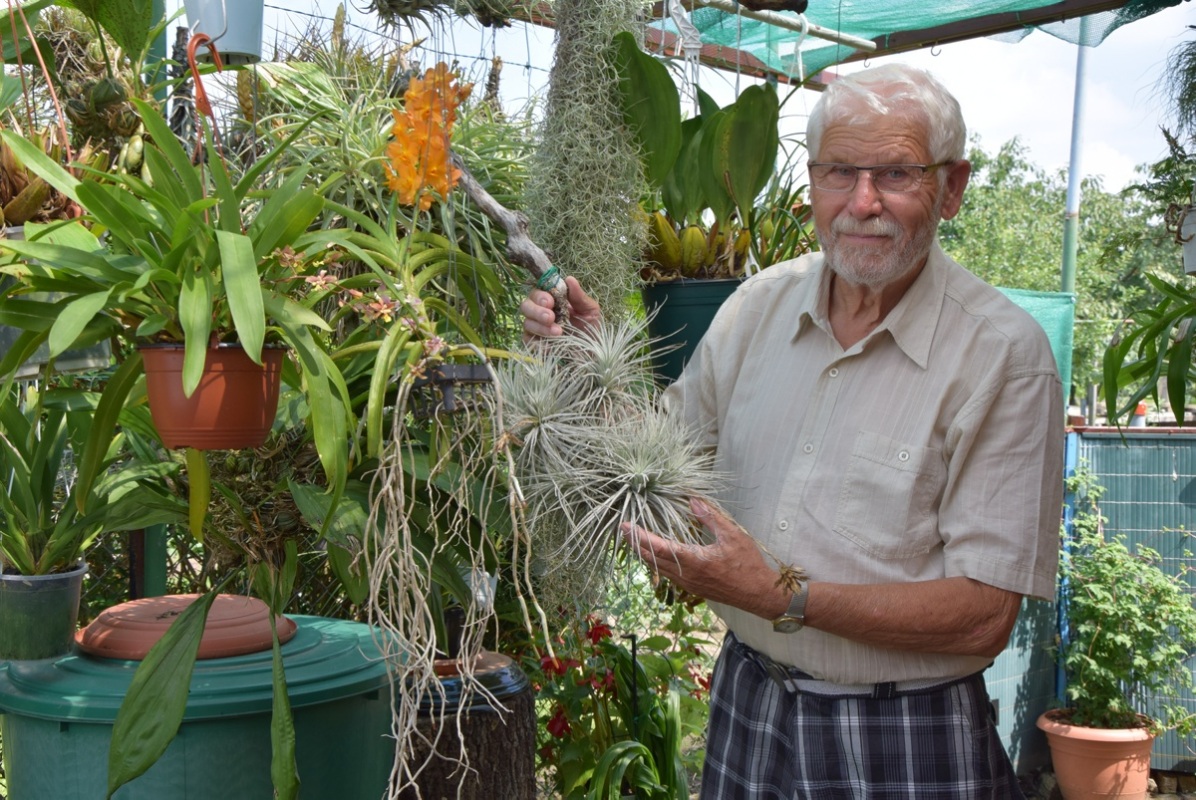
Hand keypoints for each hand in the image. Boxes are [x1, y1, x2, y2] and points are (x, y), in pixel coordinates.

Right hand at [519, 276, 600, 339]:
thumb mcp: (590, 311)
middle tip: (551, 317)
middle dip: (536, 310)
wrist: (593, 353)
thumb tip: (569, 279)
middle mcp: (541, 312)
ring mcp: (536, 329)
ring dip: (540, 327)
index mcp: (553, 300)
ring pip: (526, 323)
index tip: (550, 301)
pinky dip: (538, 342)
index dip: (540, 295)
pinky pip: (528, 341)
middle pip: (526, 305)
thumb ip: (579, 296)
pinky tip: (551, 344)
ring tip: (558, 332)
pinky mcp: (535, 344)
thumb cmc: (591, 329)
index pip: (538, 291)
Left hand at [623, 498, 789, 619]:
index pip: (658, 547)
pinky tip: (654, 554)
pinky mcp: (692, 587)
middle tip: (622, 529)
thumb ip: (710, 517)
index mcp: (694, 561)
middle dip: (635, 544)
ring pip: (657, 568)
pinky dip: (655, 562)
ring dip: (643, 553)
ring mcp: (688, 583)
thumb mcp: (733, 535)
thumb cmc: (749, 564)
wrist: (759, 594)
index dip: (639, 536)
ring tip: (633, 540)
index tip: (625, 526)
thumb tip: (692, 499)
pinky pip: (667, 574)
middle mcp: (686, 575)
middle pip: (651, 559)